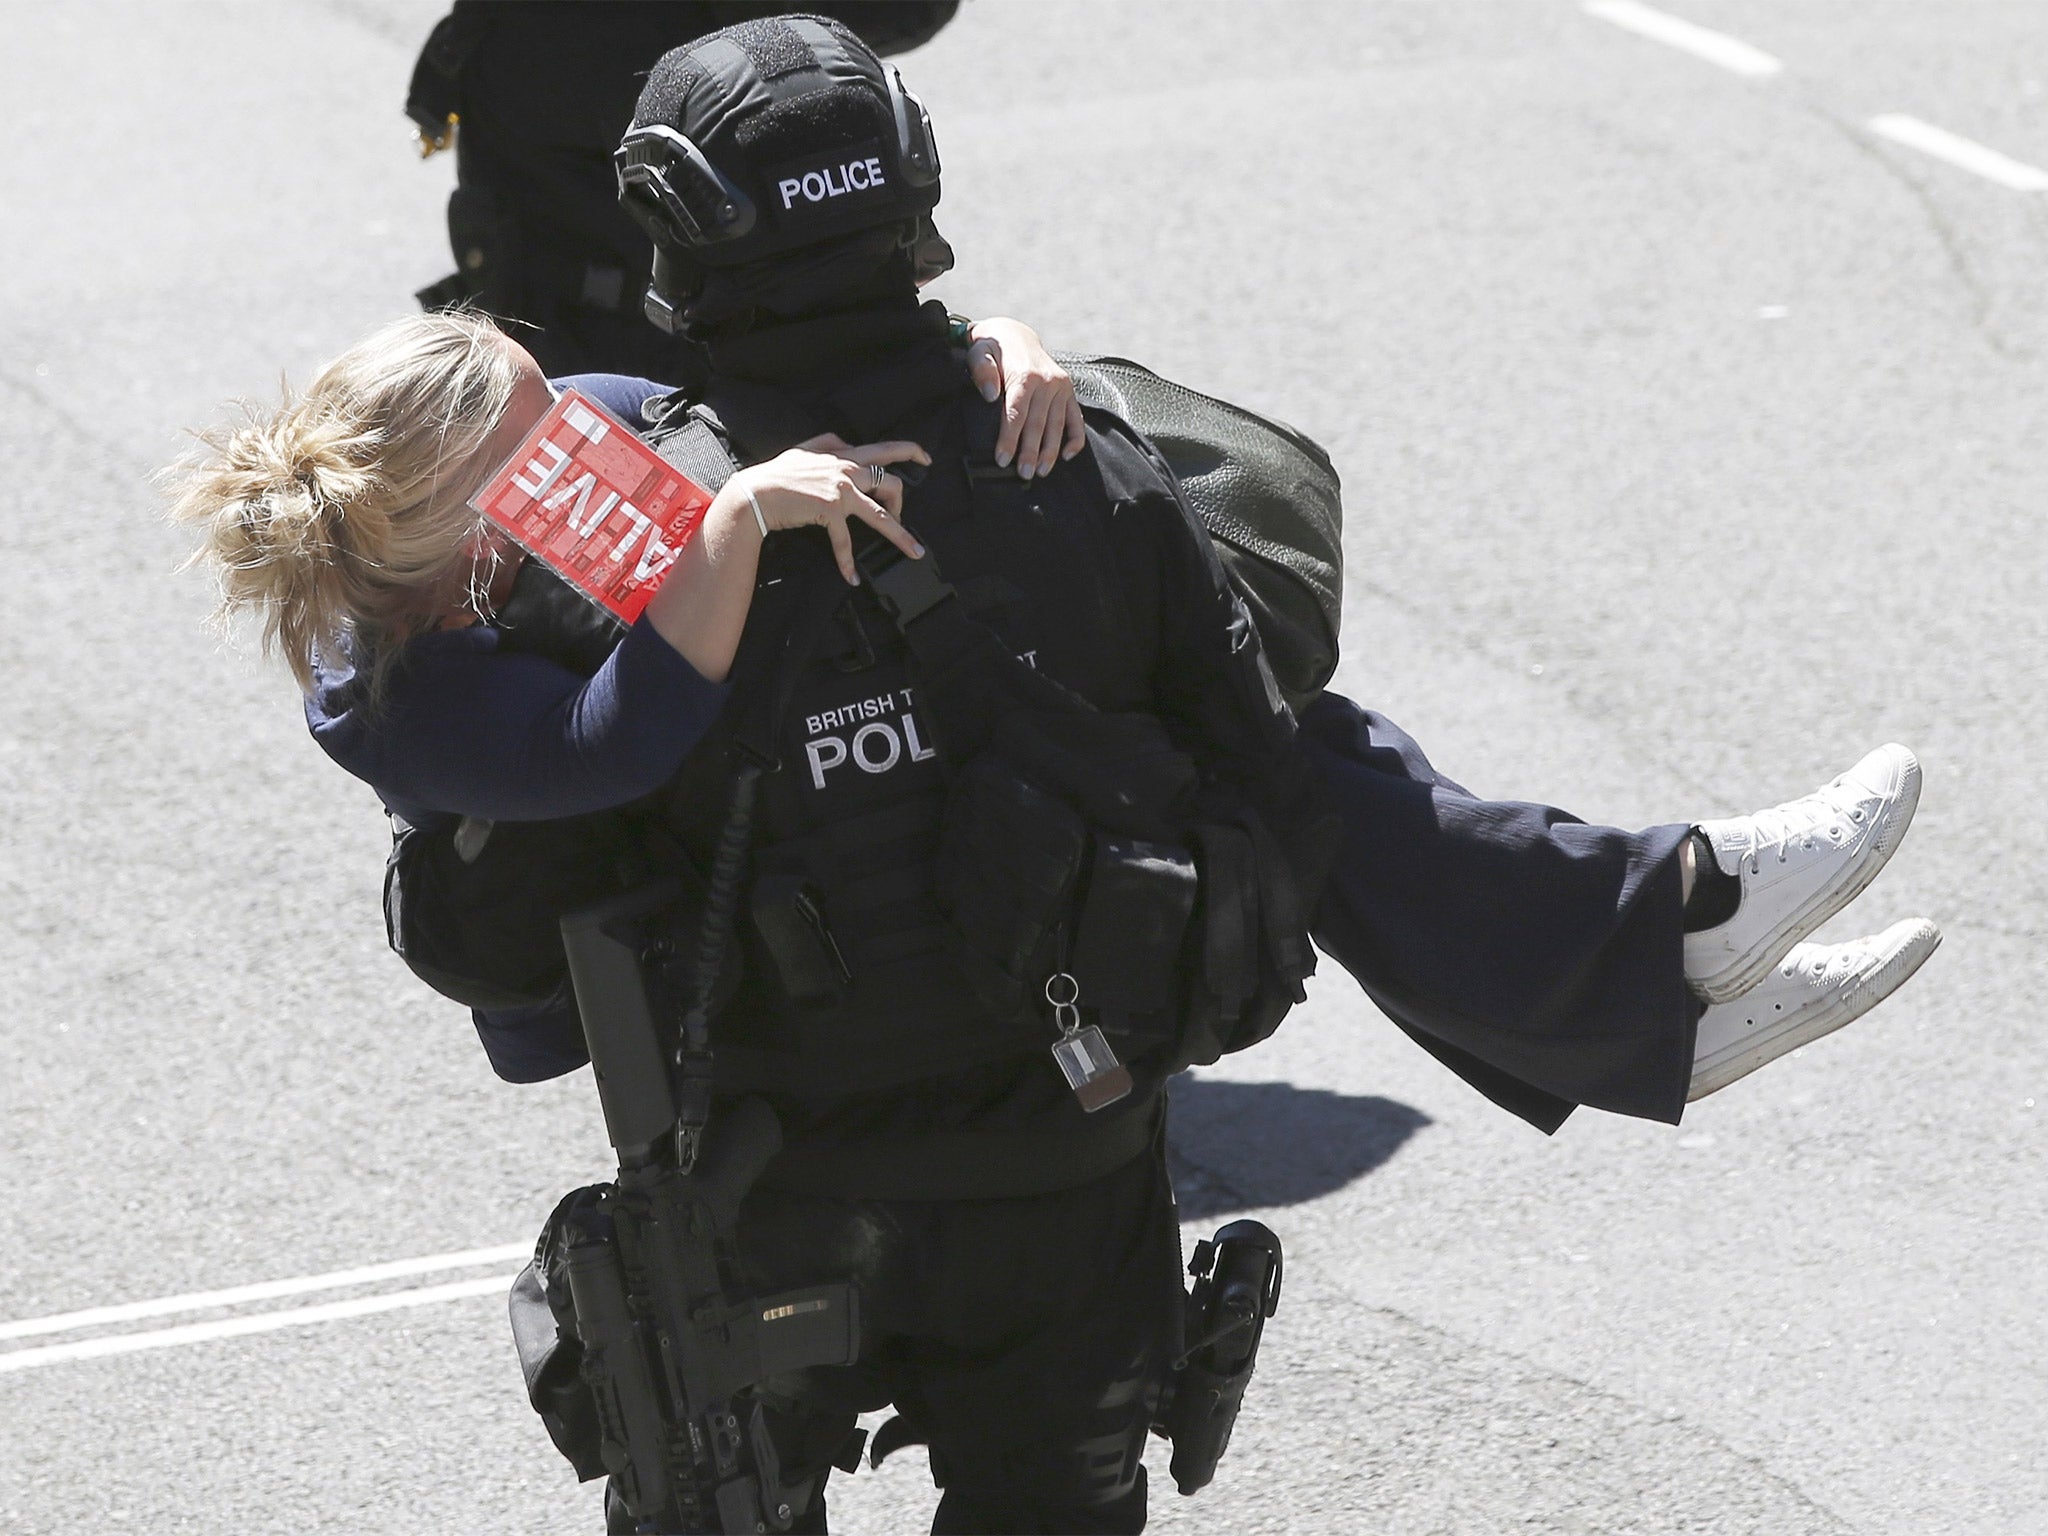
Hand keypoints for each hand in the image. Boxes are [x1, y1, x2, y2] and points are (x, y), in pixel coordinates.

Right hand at [734, 437, 931, 583]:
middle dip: (901, 504)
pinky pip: (845, 541)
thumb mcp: (804, 449)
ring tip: (914, 551)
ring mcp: (840, 490)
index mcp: (843, 455)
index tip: (926, 459)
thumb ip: (828, 443)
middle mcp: (846, 470)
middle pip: (892, 484)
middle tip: (901, 519)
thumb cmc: (776, 474)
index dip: (910, 451)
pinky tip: (852, 577)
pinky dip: (848, 562)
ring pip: (881, 515)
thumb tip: (845, 442)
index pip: (884, 449)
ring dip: (900, 536)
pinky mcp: (830, 510)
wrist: (755, 493)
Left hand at [965, 317, 1087, 480]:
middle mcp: (1047, 381)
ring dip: (1050, 452)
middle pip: (1038, 424)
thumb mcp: (979, 352)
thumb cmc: (992, 348)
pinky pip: (1076, 419)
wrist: (1015, 335)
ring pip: (1057, 426)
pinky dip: (1074, 439)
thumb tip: (990, 394)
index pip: (1016, 413)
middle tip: (1024, 474)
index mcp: (1024, 374)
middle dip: (1031, 452)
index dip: (1010, 439)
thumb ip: (982, 371)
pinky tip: (1066, 456)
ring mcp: (1061, 387)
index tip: (1002, 459)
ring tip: (1041, 472)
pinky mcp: (1069, 391)